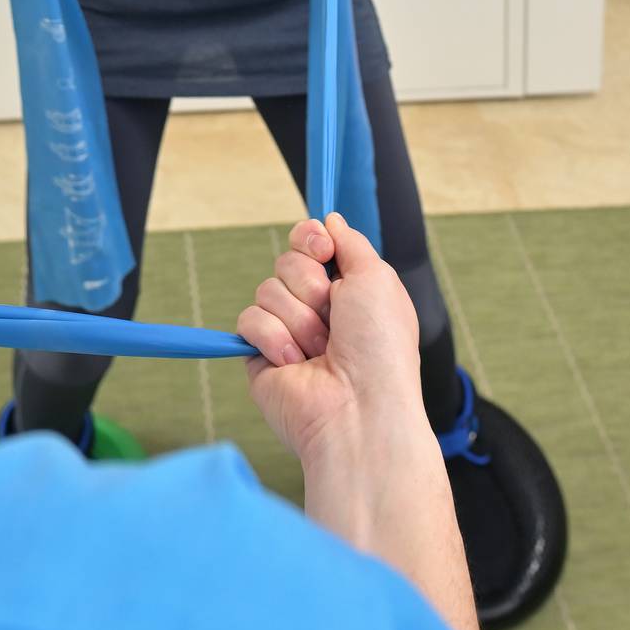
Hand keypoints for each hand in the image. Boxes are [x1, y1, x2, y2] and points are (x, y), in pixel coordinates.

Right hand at [237, 212, 421, 465]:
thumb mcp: (378, 278)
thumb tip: (330, 219)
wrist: (359, 409)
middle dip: (309, 284)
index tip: (322, 251)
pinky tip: (295, 363)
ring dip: (298, 318)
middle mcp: (317, 309)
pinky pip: (249, 319)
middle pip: (286, 262)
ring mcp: (287, 332)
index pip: (310, 243)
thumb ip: (350, 242)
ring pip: (267, 289)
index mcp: (347, 290)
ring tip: (320, 350)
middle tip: (332, 314)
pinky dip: (274, 338)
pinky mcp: (260, 355)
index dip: (310, 240)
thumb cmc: (380, 348)